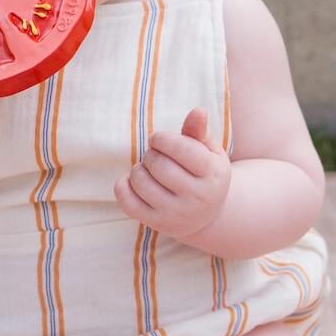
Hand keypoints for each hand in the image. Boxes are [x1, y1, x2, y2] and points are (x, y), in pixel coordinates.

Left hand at [114, 107, 230, 238]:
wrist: (206, 216)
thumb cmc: (204, 174)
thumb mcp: (208, 152)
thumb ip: (198, 131)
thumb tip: (198, 111)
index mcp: (213, 175)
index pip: (181, 148)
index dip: (162, 139)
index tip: (158, 140)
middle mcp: (197, 198)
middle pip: (159, 164)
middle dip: (151, 154)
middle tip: (155, 156)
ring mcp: (176, 214)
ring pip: (140, 181)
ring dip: (138, 169)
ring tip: (148, 170)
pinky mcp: (157, 224)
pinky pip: (127, 201)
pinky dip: (123, 186)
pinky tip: (133, 182)